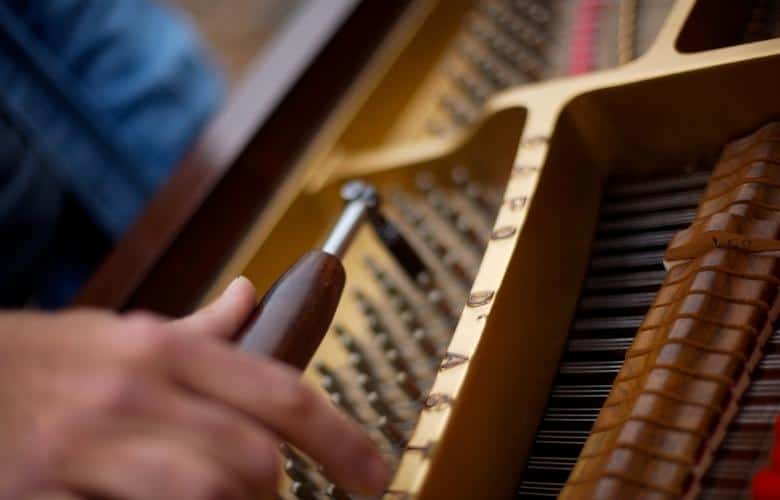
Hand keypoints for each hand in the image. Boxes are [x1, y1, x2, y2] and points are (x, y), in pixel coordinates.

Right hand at [0, 277, 388, 499]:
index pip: (279, 392)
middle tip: (269, 491)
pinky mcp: (46, 494)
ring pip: (209, 492)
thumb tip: (250, 298)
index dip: (340, 438)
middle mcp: (134, 393)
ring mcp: (88, 447)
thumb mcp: (119, 331)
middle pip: (253, 456)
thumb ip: (196, 327)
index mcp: (162, 349)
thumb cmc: (42, 360)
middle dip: (275, 487)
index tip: (370, 472)